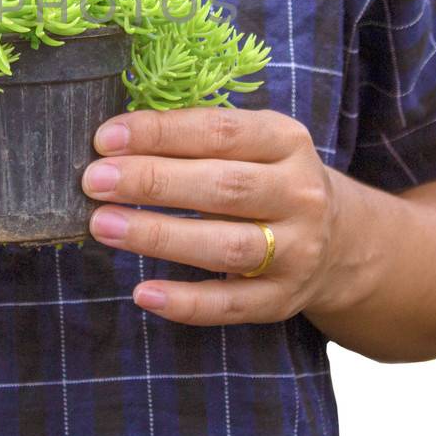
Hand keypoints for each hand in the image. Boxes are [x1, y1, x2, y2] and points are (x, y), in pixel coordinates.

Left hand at [81, 107, 346, 325]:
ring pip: (226, 246)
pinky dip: (186, 302)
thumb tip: (115, 142)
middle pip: (223, 187)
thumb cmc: (268, 179)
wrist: (341, 240)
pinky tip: (143, 293)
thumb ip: (197, 138)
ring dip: (159, 236)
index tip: (105, 139)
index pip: (220, 131)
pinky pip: (231, 304)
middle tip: (94, 181)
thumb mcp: (252, 144)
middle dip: (152, 182)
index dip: (161, 133)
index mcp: (287, 141)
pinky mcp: (283, 300)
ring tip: (103, 225)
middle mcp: (300, 194)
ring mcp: (297, 251)